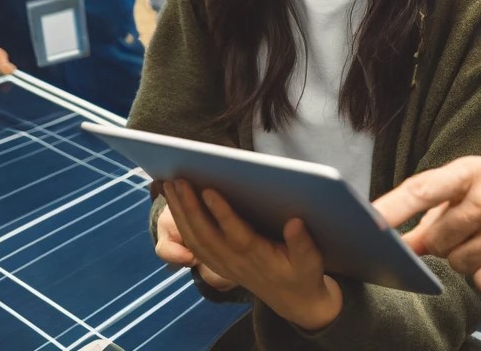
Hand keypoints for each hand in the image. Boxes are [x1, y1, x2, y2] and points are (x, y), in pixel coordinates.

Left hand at [163, 179, 341, 330]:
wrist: (293, 301)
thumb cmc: (303, 274)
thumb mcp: (311, 261)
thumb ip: (302, 243)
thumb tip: (295, 222)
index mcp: (258, 257)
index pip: (235, 234)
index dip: (221, 213)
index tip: (208, 190)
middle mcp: (235, 261)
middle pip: (206, 235)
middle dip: (189, 207)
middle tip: (178, 179)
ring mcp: (224, 264)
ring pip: (195, 239)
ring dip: (180, 213)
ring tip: (169, 185)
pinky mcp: (218, 263)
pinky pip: (193, 245)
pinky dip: (180, 224)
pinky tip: (174, 204)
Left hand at [373, 157, 480, 293]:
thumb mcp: (470, 183)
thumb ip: (432, 208)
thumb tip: (400, 243)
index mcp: (471, 171)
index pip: (421, 189)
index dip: (392, 208)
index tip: (367, 222)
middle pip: (435, 240)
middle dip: (440, 240)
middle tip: (465, 228)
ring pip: (457, 264)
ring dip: (464, 258)